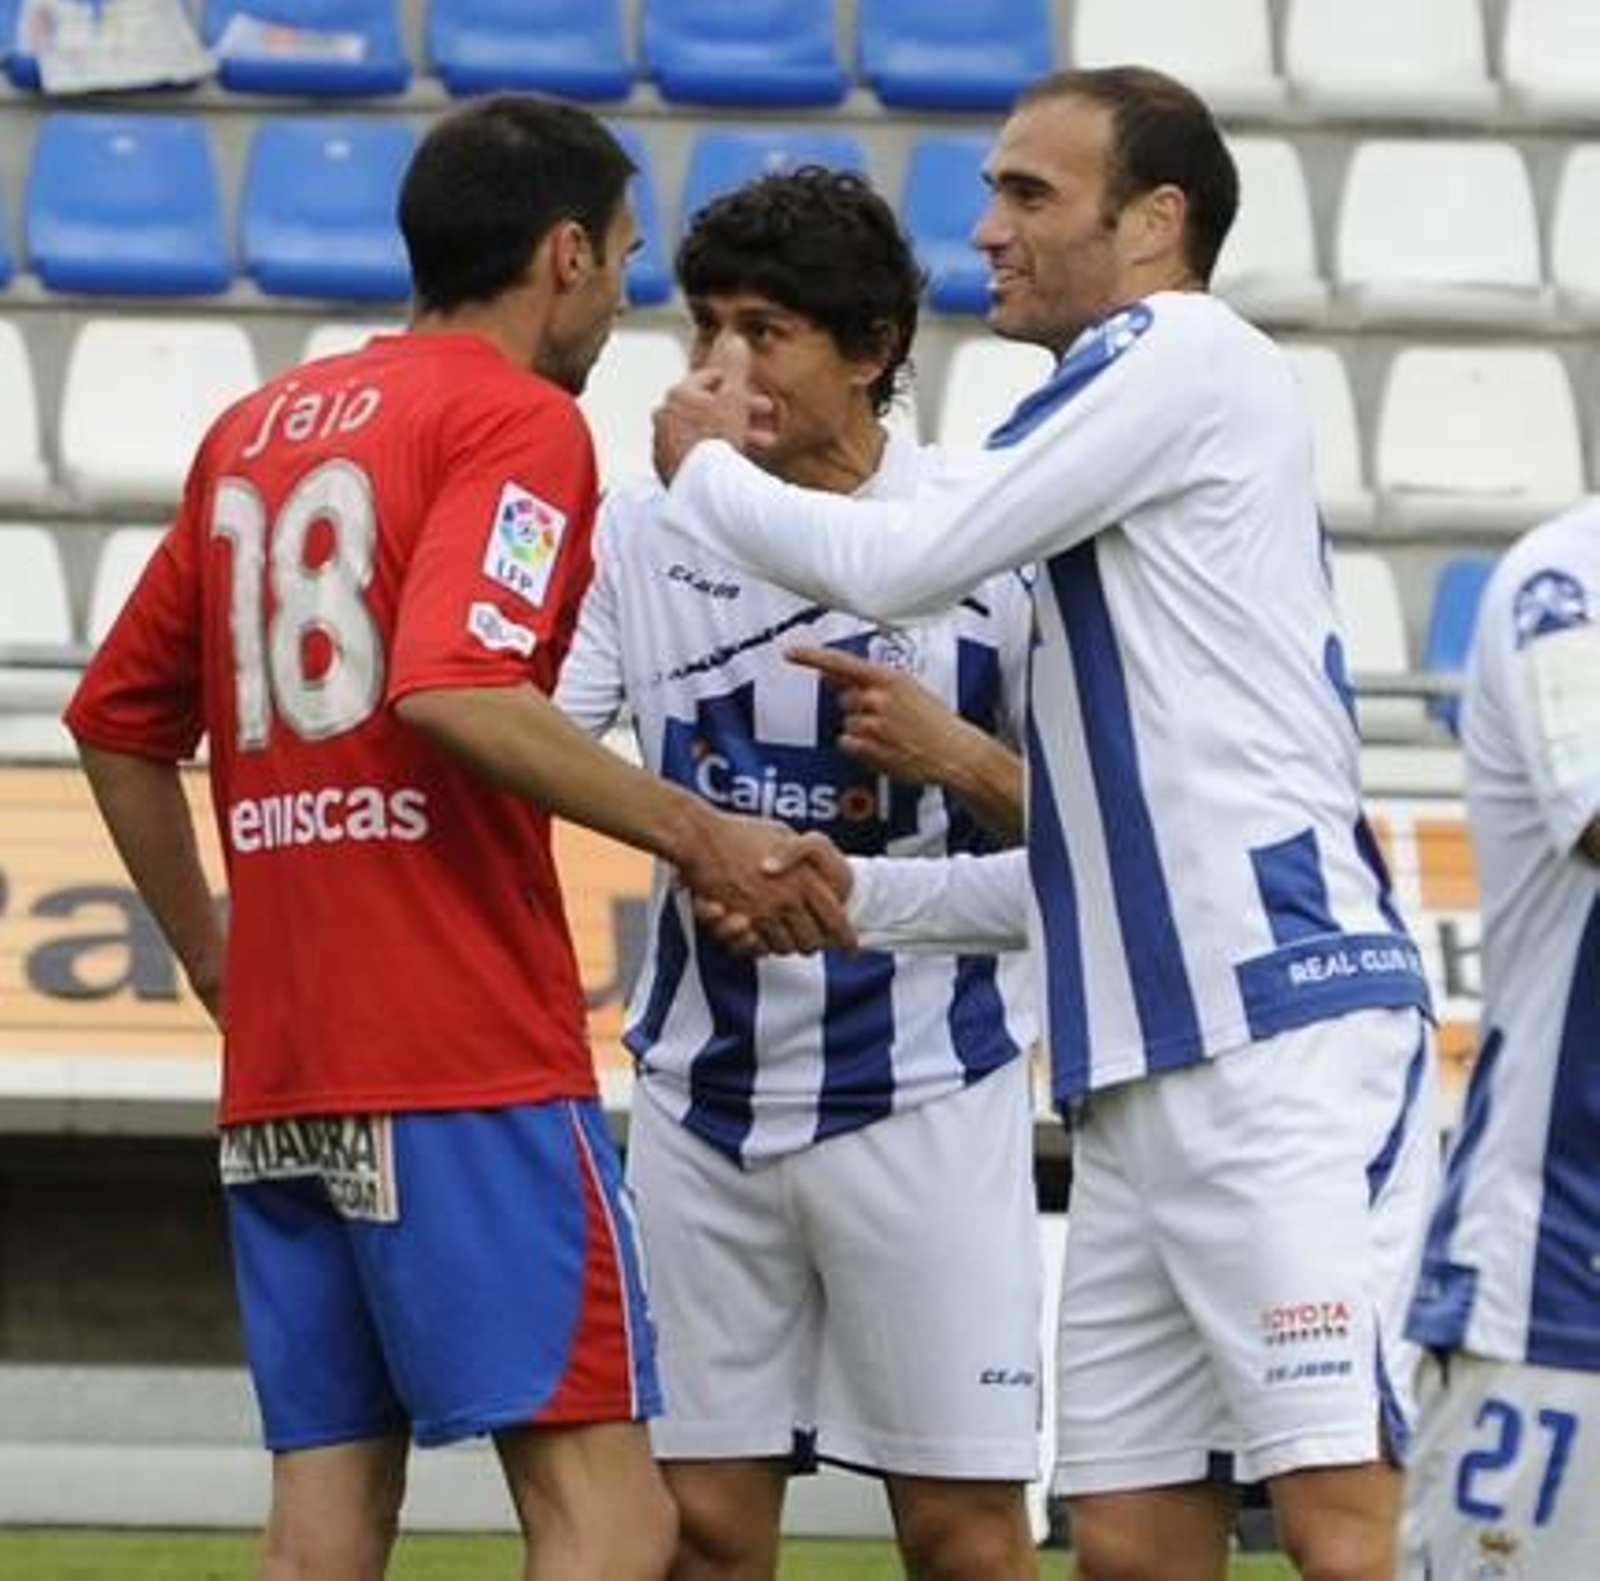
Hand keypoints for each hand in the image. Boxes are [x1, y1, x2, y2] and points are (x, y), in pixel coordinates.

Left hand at [652, 335, 773, 482]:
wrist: (701, 486)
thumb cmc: (718, 438)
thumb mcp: (734, 397)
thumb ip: (736, 368)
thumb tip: (736, 340)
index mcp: (678, 394)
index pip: (711, 379)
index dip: (740, 386)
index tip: (759, 399)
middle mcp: (664, 415)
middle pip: (709, 409)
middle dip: (742, 415)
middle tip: (768, 423)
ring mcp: (663, 442)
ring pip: (704, 432)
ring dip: (734, 435)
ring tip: (761, 446)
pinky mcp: (665, 467)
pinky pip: (695, 454)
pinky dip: (714, 454)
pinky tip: (733, 461)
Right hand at [678, 817, 853, 955]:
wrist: (701, 837)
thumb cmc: (739, 831)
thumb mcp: (782, 834)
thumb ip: (800, 853)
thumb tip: (811, 866)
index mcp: (806, 877)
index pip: (836, 918)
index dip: (846, 937)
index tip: (852, 947)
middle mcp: (790, 897)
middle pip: (813, 939)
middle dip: (816, 945)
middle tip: (818, 944)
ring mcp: (766, 910)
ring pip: (788, 947)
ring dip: (790, 947)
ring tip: (793, 941)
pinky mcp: (743, 920)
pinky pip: (762, 946)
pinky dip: (767, 946)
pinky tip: (768, 938)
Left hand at [789, 644, 1025, 839]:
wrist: (956, 752)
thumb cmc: (934, 720)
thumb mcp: (907, 689)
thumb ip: (867, 680)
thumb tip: (831, 674)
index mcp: (888, 678)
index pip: (841, 662)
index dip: (812, 656)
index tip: (790, 653)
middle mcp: (878, 699)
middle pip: (844, 699)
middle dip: (859, 707)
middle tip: (889, 717)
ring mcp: (873, 725)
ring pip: (847, 724)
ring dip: (863, 730)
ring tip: (892, 735)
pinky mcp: (870, 749)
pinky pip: (848, 744)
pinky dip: (861, 748)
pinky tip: (886, 748)